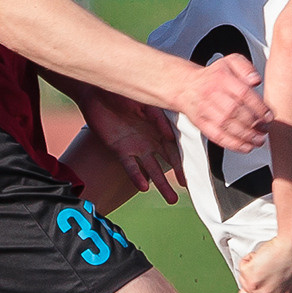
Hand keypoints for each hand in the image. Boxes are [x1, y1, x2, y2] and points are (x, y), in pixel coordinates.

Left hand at [73, 86, 183, 205]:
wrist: (96, 93)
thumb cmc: (122, 93)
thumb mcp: (145, 102)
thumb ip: (158, 118)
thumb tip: (171, 136)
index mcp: (159, 127)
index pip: (176, 146)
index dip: (184, 158)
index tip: (195, 171)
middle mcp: (150, 139)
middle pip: (167, 161)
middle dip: (178, 174)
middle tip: (188, 188)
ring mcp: (136, 146)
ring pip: (151, 169)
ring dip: (161, 184)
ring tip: (171, 199)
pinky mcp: (120, 150)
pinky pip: (130, 167)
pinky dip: (137, 177)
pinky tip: (144, 187)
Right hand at [179, 54, 270, 152]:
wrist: (186, 86)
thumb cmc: (213, 76)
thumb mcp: (230, 61)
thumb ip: (246, 67)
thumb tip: (255, 80)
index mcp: (222, 77)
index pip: (243, 93)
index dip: (258, 107)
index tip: (269, 116)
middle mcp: (212, 94)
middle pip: (235, 111)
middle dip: (254, 123)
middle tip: (266, 129)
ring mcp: (205, 110)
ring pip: (226, 126)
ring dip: (245, 136)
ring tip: (259, 140)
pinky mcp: (201, 123)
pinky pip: (217, 136)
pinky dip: (233, 144)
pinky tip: (246, 147)